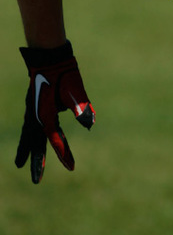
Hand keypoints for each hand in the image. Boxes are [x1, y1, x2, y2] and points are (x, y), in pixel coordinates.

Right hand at [16, 40, 94, 183]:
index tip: (72, 167)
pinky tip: (29, 139)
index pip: (56, 139)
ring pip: (28, 134)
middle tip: (36, 181)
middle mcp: (36, 114)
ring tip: (21, 164)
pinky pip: (30, 124)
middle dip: (37, 161)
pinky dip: (28, 135)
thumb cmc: (64, 71)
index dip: (64, 153)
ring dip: (27, 148)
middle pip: (36, 142)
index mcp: (46, 114)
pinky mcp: (34, 102)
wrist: (49, 53)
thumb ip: (82, 107)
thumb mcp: (76, 89)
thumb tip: (90, 124)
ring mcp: (32, 108)